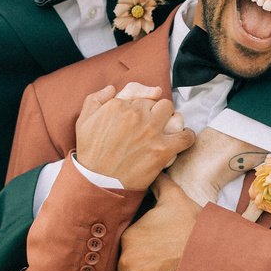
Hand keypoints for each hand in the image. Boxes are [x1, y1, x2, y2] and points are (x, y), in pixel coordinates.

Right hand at [74, 85, 193, 191]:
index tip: (143, 112)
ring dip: (170, 119)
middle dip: (156, 111)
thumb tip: (112, 88)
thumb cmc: (91, 153)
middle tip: (153, 123)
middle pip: (157, 102)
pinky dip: (186, 136)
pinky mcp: (162, 150)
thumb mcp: (83, 121)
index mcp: (118, 105)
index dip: (143, 103)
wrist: (98, 182)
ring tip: (167, 129)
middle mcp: (136, 114)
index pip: (140, 94)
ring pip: (171, 112)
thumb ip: (96, 99)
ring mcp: (151, 131)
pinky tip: (182, 139)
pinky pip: (185, 136)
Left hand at [117, 172, 201, 270]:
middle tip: (161, 270)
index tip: (156, 254)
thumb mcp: (175, 198)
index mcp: (129, 235)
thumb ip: (160, 184)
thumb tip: (155, 171)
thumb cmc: (194, 226)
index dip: (140, 253)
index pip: (126, 249)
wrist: (211, 254)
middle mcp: (126, 258)